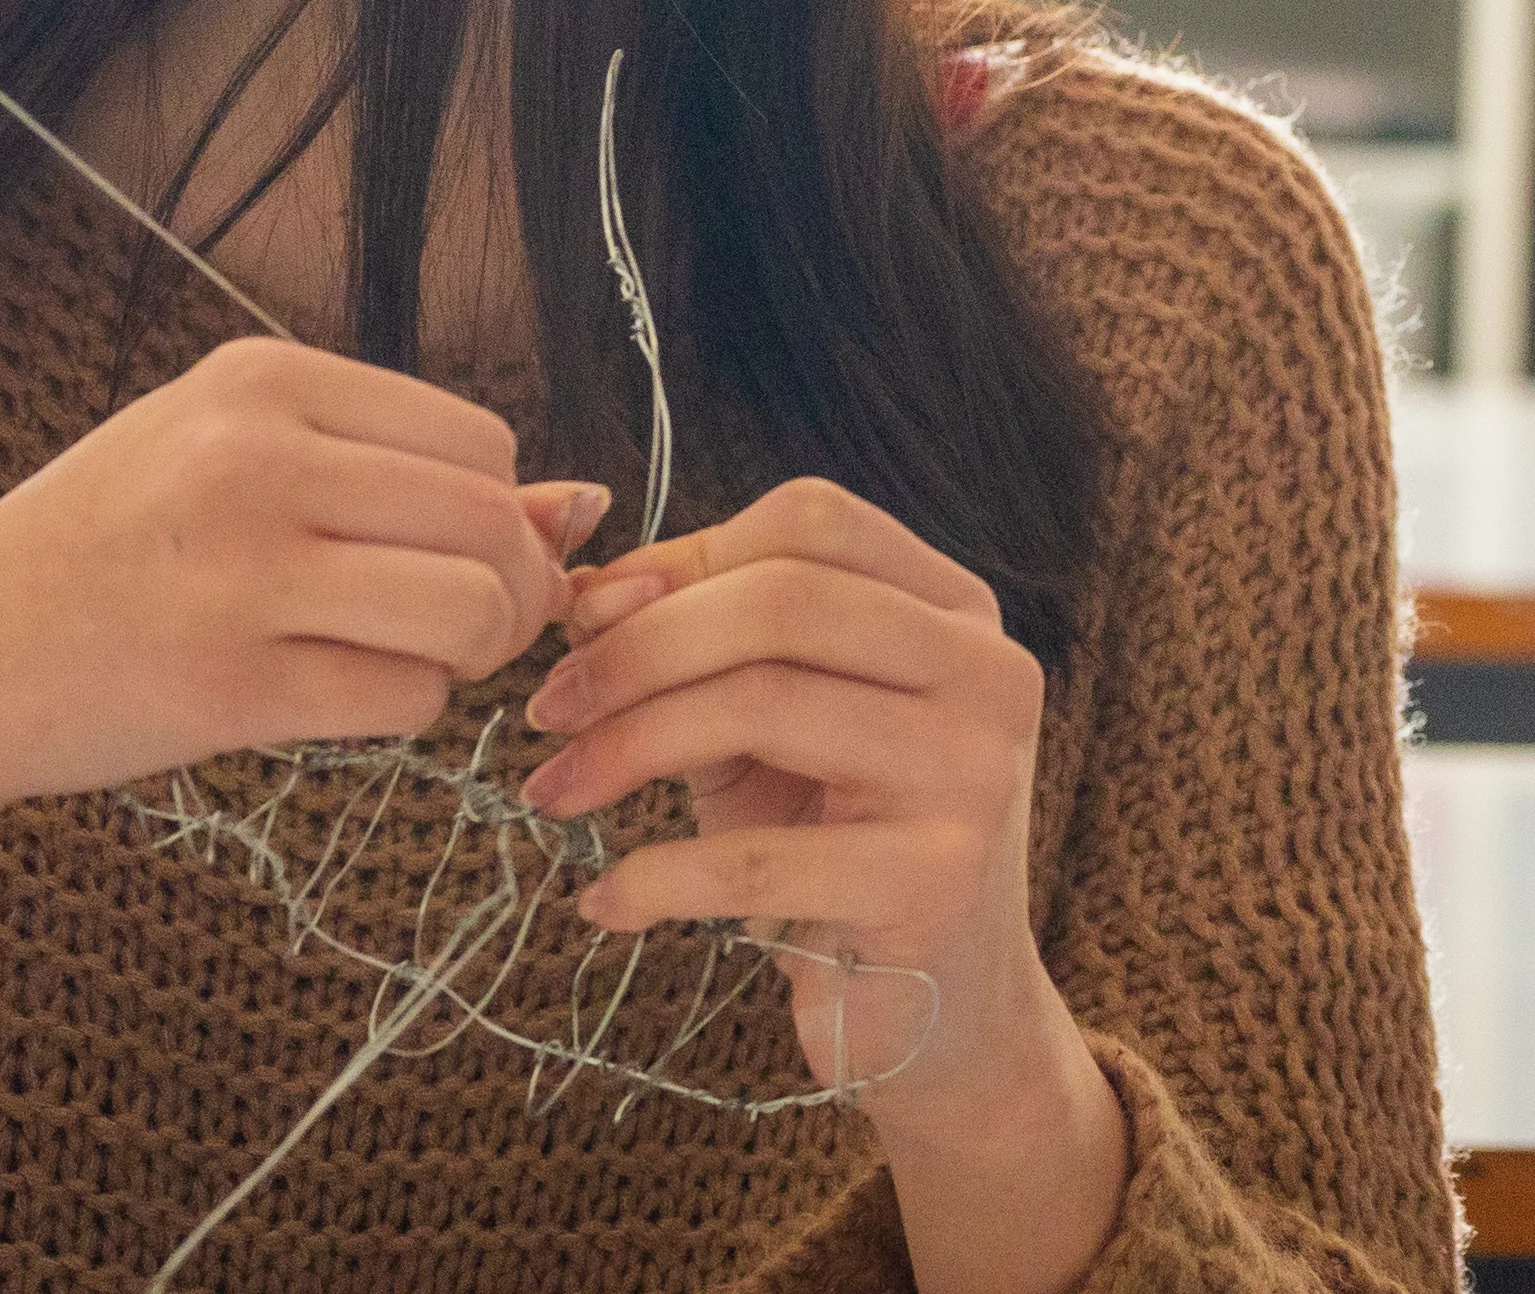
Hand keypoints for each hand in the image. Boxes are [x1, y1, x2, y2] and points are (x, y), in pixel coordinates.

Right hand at [0, 334, 591, 822]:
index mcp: (262, 382)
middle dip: (511, 588)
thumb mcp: (244, 463)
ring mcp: (236, 574)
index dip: (499, 515)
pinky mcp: (224, 686)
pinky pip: (406, 698)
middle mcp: (251, 460)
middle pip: (493, 523)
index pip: (480, 444)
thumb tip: (585, 505)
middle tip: (466, 625)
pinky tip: (343, 696)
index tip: (450, 555)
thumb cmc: (120, 547)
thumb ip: (404, 474)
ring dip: (471, 652)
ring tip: (409, 657)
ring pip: (471, 610)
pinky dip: (408, 708)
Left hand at [524, 477, 1067, 1117]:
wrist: (939, 1011)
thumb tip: (589, 589)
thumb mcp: (777, 726)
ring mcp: (971, 772)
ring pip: (765, 703)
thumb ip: (707, 645)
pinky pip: (754, 859)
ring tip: (554, 793)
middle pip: (786, 599)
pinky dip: (652, 878)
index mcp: (955, 611)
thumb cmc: (836, 845)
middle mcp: (987, 671)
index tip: (585, 626)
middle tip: (548, 711)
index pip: (813, 523)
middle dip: (638, 649)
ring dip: (626, 745)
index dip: (682, 560)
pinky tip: (605, 903)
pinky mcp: (934, 880)